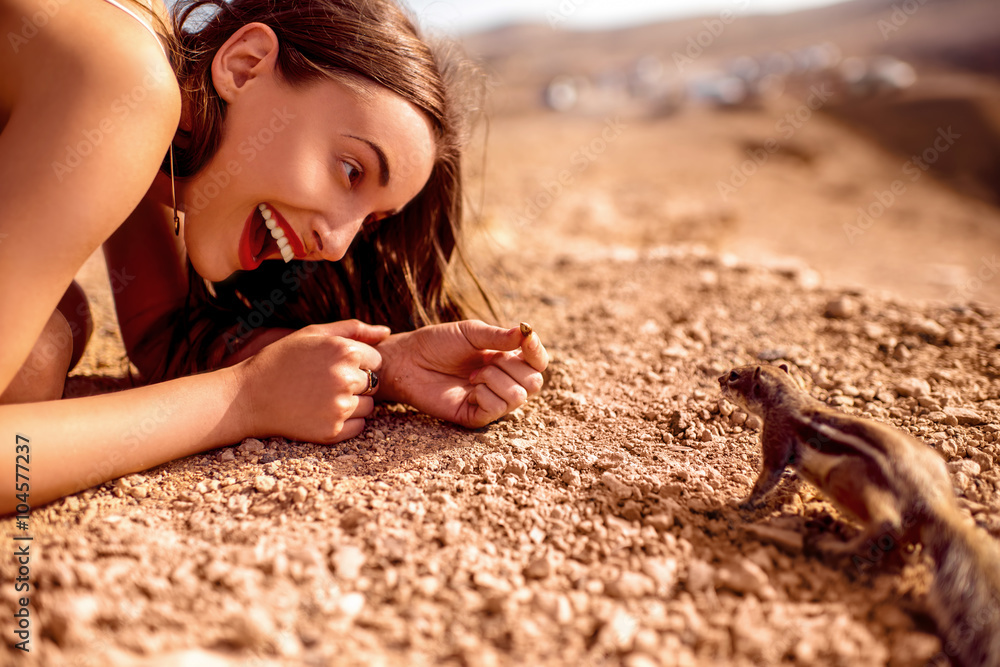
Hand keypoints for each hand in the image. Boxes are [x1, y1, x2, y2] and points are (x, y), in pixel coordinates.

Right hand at [233, 319, 389, 442]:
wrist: (249, 396)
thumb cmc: (282, 359)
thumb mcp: (314, 334)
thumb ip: (354, 329)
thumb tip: (388, 332)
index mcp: (345, 351)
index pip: (376, 360)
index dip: (357, 363)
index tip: (333, 365)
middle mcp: (346, 378)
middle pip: (374, 383)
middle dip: (356, 383)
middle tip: (325, 382)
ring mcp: (340, 407)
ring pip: (369, 406)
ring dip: (353, 403)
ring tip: (321, 397)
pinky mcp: (333, 431)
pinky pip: (359, 426)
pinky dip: (346, 422)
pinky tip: (321, 413)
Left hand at [377, 320, 547, 427]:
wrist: (408, 361)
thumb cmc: (438, 343)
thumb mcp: (471, 333)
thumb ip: (499, 336)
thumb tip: (527, 332)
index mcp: (506, 359)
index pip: (538, 362)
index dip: (538, 352)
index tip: (526, 339)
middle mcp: (503, 382)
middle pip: (535, 382)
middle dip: (512, 367)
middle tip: (486, 360)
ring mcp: (491, 401)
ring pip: (518, 397)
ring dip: (495, 380)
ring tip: (473, 375)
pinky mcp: (476, 417)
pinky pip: (497, 409)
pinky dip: (485, 394)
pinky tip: (469, 389)